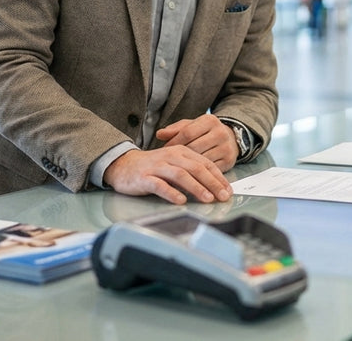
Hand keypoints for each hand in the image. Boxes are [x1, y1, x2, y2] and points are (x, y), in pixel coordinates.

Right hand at [102, 146, 232, 204]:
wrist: (123, 165)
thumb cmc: (152, 166)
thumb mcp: (174, 163)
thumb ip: (192, 171)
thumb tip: (214, 186)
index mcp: (181, 152)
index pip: (204, 163)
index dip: (218, 177)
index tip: (228, 190)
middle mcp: (171, 157)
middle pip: (196, 168)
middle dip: (212, 183)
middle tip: (222, 196)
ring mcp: (157, 167)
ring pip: (180, 175)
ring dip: (196, 187)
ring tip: (207, 198)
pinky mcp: (144, 178)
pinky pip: (160, 185)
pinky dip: (171, 193)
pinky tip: (181, 200)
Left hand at [156, 113, 239, 170]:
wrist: (230, 139)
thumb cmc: (204, 133)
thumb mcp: (192, 126)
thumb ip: (175, 129)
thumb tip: (159, 134)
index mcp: (210, 121)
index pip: (187, 132)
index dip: (174, 142)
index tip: (165, 150)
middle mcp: (220, 133)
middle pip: (194, 148)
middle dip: (179, 156)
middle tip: (168, 163)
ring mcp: (226, 148)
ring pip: (201, 160)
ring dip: (188, 167)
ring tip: (176, 170)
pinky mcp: (229, 162)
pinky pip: (209, 170)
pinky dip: (198, 175)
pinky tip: (190, 176)